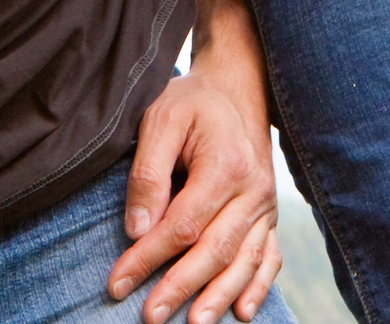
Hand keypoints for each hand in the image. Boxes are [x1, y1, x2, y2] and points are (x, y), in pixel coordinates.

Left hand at [109, 72, 278, 323]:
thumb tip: (138, 230)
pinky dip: (257, 286)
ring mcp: (267, 206)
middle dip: (179, 286)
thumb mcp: (159, 121)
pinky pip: (269, 257)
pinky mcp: (271, 214)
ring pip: (243, 261)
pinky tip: (242, 312)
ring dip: (217, 296)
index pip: (182, 226)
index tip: (118, 281)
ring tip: (192, 322)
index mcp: (224, 167)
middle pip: (214, 251)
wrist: (237, 88)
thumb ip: (147, 175)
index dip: (149, 257)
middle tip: (148, 315)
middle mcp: (253, 192)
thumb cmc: (190, 102)